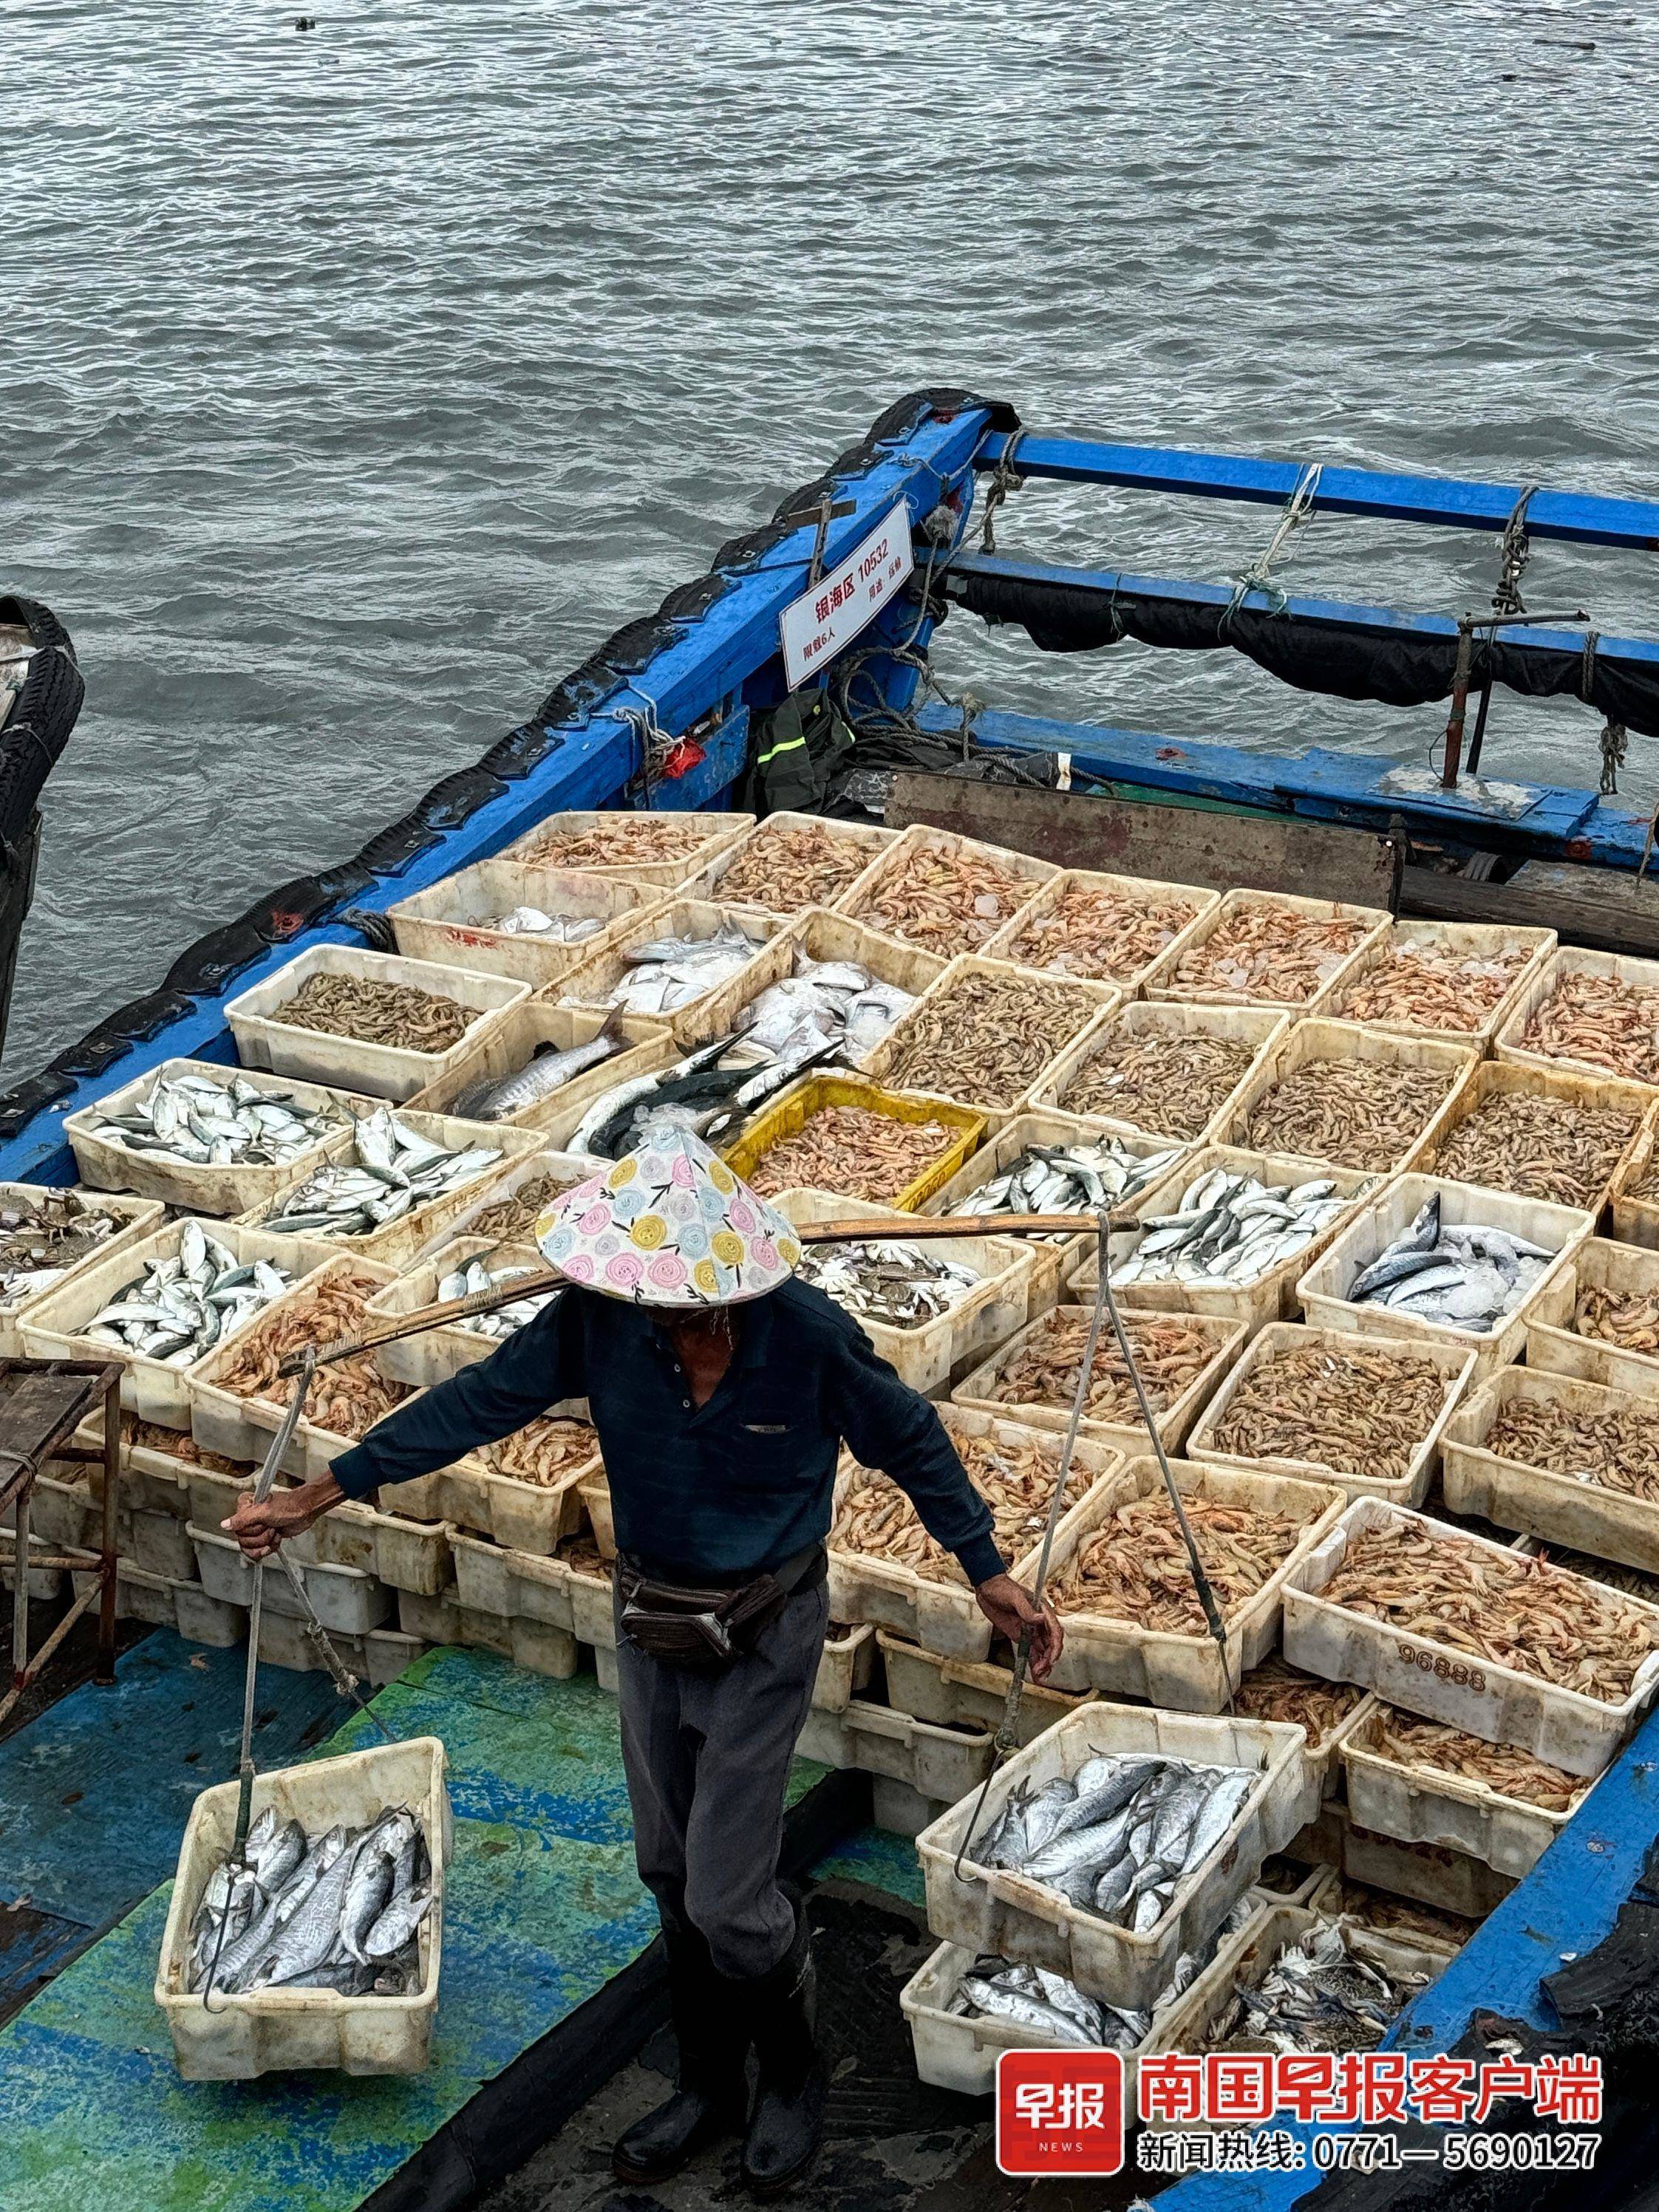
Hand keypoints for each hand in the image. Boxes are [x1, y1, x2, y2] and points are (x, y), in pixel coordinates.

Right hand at [222, 1477, 340, 1562]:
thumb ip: (243, 1519)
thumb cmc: (289, 1506)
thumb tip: (224, 1525)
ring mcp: (255, 1529)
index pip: (236, 1529)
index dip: (251, 1529)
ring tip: (275, 1532)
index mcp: (244, 1506)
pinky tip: (276, 1539)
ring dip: (266, 1543)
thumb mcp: (264, 1512)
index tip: (262, 1521)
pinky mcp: (263, 1538)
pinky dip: (268, 1548)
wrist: (305, 1512)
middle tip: (272, 1526)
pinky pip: (257, 1553)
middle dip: (261, 1536)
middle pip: (242, 1540)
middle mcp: (246, 1518)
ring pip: (249, 1548)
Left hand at [974, 1572, 1062, 1682]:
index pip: (1054, 1631)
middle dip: (1048, 1659)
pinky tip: (1035, 1674)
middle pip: (1050, 1644)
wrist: (988, 1589)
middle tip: (1040, 1671)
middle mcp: (1040, 1623)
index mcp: (1043, 1611)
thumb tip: (1040, 1619)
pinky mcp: (1021, 1636)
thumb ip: (1027, 1610)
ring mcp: (1031, 1630)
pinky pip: (1030, 1652)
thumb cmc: (1003, 1588)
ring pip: (1042, 1651)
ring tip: (1040, 1678)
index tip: (1050, 1658)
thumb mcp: (1014, 1597)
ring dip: (1043, 1664)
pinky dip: (1033, 1662)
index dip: (1054, 1646)